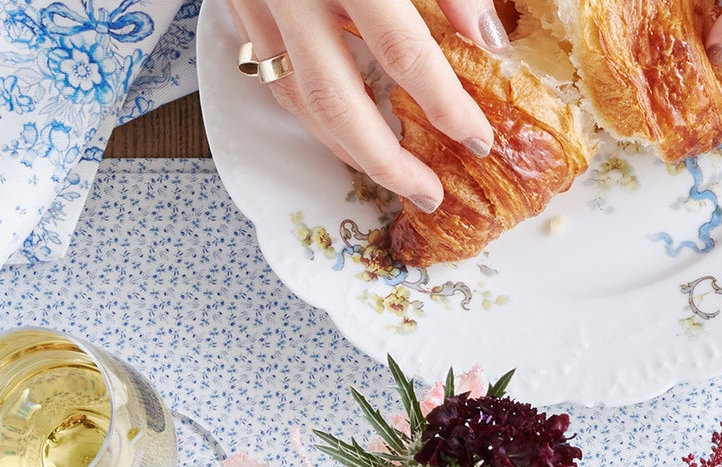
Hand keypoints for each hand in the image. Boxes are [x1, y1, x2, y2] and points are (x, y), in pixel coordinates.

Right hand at [223, 0, 507, 211]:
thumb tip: (486, 34)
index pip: (402, 52)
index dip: (445, 104)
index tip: (478, 138)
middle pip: (337, 100)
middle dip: (388, 160)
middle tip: (429, 193)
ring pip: (298, 99)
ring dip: (347, 150)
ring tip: (393, 174)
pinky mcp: (235, 0)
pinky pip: (272, 76)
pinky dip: (311, 113)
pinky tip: (344, 131)